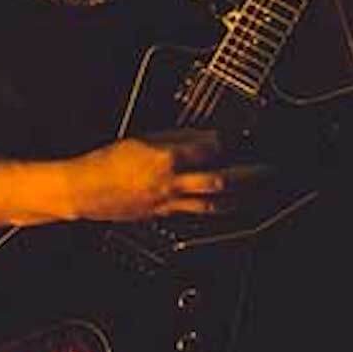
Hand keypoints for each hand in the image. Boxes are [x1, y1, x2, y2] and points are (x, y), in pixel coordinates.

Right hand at [71, 129, 271, 222]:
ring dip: (239, 199)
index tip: (240, 136)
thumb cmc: (107, 162)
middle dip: (247, 176)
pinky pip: (196, 213)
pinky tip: (227, 208)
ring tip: (258, 195)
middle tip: (267, 170)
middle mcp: (171, 184)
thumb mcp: (142, 138)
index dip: (227, 142)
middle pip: (219, 181)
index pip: (208, 149)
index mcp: (165, 159)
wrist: (84, 190)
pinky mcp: (164, 214)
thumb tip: (205, 138)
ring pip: (212, 204)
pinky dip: (216, 210)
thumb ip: (177, 138)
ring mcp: (168, 203)